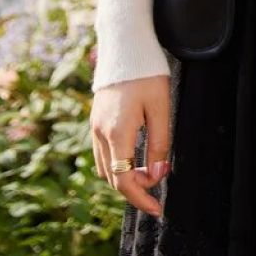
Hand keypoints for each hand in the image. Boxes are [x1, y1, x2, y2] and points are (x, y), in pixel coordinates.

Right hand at [90, 74, 170, 216]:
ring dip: (124, 178)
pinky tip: (134, 159)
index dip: (140, 199)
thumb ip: (159, 144)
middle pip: (112, 178)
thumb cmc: (147, 75)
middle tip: (158, 186)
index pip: (124, 181)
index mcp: (117, 132)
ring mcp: (94, 126)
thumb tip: (156, 175)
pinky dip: (116, 164)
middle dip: (134, 189)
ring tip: (148, 174)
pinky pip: (102, 153)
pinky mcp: (95, 120)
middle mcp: (100, 133)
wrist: (126, 46)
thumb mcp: (161, 109)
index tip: (158, 209)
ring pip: (105, 168)